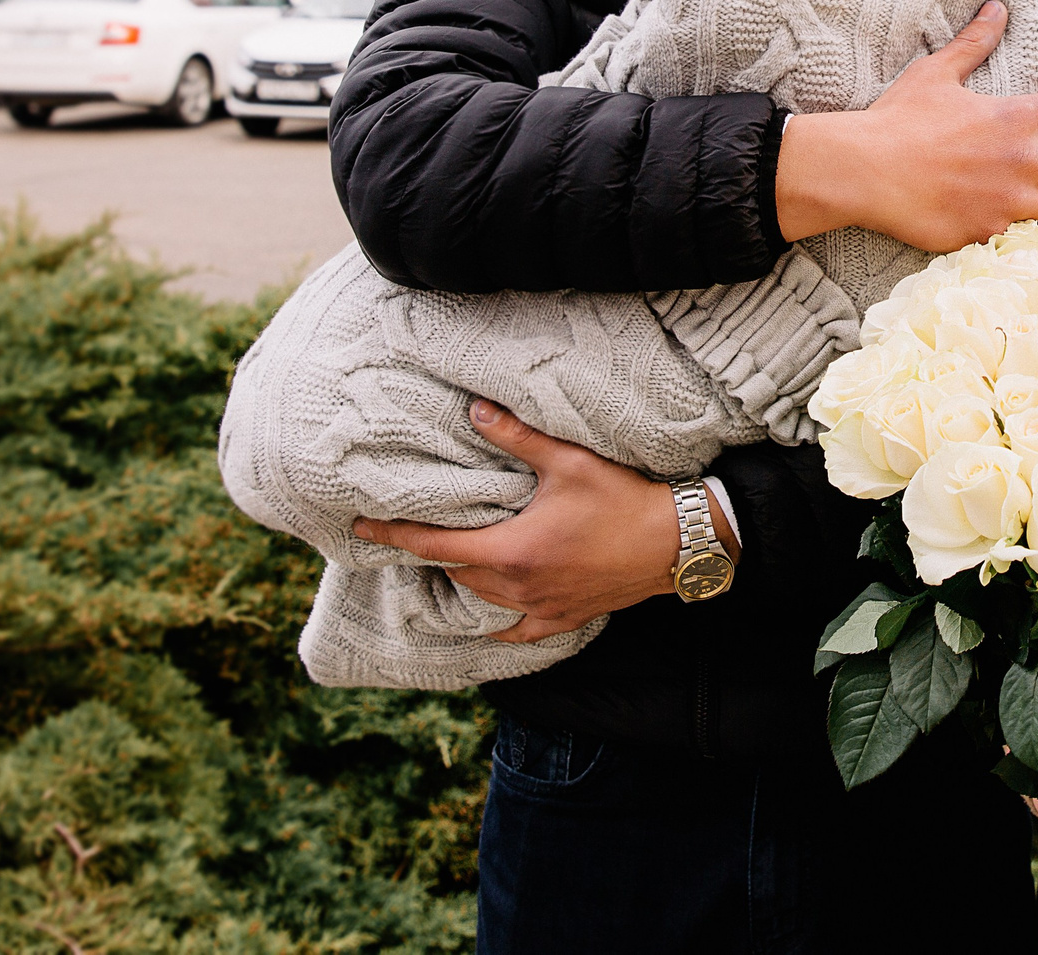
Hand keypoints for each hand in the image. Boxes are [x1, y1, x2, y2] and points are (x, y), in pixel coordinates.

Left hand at [351, 399, 734, 643]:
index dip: (394, 536)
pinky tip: (492, 617)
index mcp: (510, 551)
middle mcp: (518, 587)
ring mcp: (542, 608)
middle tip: (412, 533)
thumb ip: (516, 436)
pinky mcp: (566, 617)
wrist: (675, 542)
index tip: (361, 530)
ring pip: (483, 599)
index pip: (434, 546)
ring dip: (463, 578)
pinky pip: (520, 630)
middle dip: (432, 554)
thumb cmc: (622, 499)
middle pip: (455, 573)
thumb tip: (475, 408)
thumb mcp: (567, 461)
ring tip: (449, 559)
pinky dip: (499, 621)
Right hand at [774, 1, 1037, 249]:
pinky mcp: (987, 235)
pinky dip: (1033, 243)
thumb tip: (997, 9)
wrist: (867, 172)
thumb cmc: (899, 119)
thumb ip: (972, 44)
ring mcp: (1008, 204)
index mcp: (1015, 119)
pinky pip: (1021, 242)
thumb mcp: (936, 74)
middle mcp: (1022, 163)